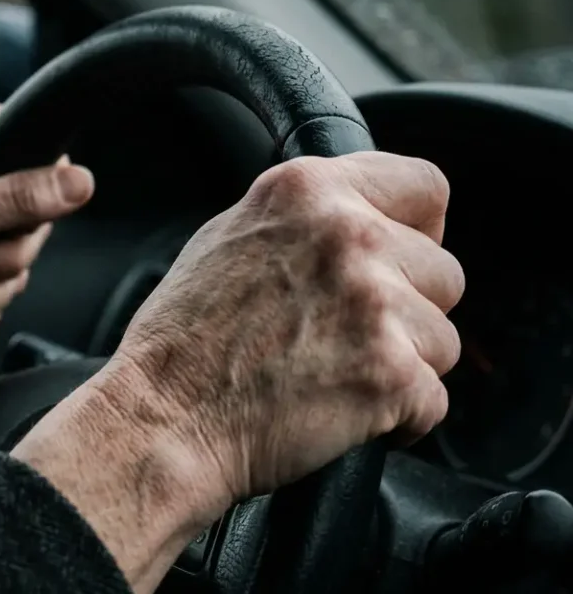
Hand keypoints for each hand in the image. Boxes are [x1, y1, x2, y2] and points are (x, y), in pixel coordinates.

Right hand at [12, 151, 463, 590]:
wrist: (161, 420)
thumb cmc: (182, 342)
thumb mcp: (229, 236)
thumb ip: (304, 218)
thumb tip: (360, 218)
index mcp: (307, 189)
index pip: (425, 186)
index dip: (417, 231)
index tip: (396, 262)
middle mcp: (348, 233)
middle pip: (443, 271)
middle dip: (407, 309)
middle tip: (341, 336)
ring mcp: (374, 302)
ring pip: (443, 339)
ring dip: (402, 364)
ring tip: (331, 375)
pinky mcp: (391, 371)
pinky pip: (433, 399)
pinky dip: (398, 417)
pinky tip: (340, 410)